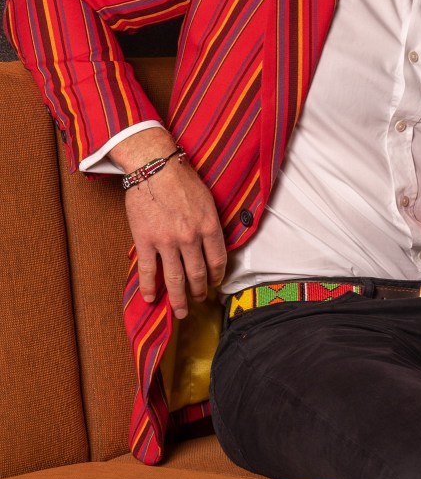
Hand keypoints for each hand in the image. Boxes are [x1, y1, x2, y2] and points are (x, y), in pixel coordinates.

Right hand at [115, 129, 226, 317]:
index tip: (215, 283)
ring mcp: (167, 242)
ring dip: (179, 299)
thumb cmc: (182, 179)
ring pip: (175, 279)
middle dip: (199, 292)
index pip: (218, 260)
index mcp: (209, 227)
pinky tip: (150, 299)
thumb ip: (210, 224)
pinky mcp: (145, 240)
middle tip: (200, 301)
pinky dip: (148, 287)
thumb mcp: (207, 200)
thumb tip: (211, 244)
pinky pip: (148, 270)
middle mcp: (190, 238)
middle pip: (197, 274)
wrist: (155, 166)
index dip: (217, 276)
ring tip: (181, 311)